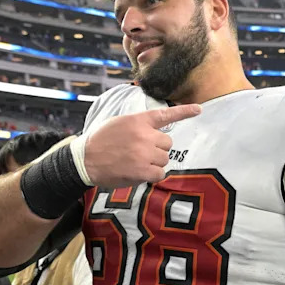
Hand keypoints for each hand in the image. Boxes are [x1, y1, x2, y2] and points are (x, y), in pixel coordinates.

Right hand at [82, 104, 200, 187]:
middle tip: (139, 152)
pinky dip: (152, 175)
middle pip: (167, 143)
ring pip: (165, 159)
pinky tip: (138, 172)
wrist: (85, 160)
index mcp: (138, 121)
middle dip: (157, 149)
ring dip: (154, 162)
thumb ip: (139, 125)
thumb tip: (155, 132)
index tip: (199, 109)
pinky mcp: (143, 170)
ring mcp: (144, 153)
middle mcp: (144, 135)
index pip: (165, 114)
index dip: (184, 111)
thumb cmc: (101, 142)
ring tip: (136, 162)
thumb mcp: (119, 123)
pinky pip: (160, 173)